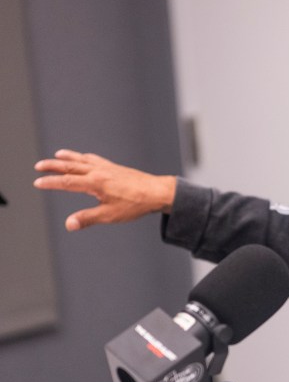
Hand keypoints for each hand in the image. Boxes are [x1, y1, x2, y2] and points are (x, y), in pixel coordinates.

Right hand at [34, 149, 176, 230]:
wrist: (157, 192)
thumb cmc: (136, 204)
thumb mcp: (110, 215)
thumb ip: (87, 219)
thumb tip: (69, 225)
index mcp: (95, 183)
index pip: (66, 182)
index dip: (50, 182)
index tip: (37, 182)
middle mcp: (98, 172)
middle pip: (70, 166)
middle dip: (52, 166)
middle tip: (38, 166)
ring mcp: (107, 168)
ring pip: (82, 160)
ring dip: (67, 158)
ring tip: (56, 156)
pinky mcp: (114, 167)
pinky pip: (94, 159)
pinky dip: (84, 157)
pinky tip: (83, 158)